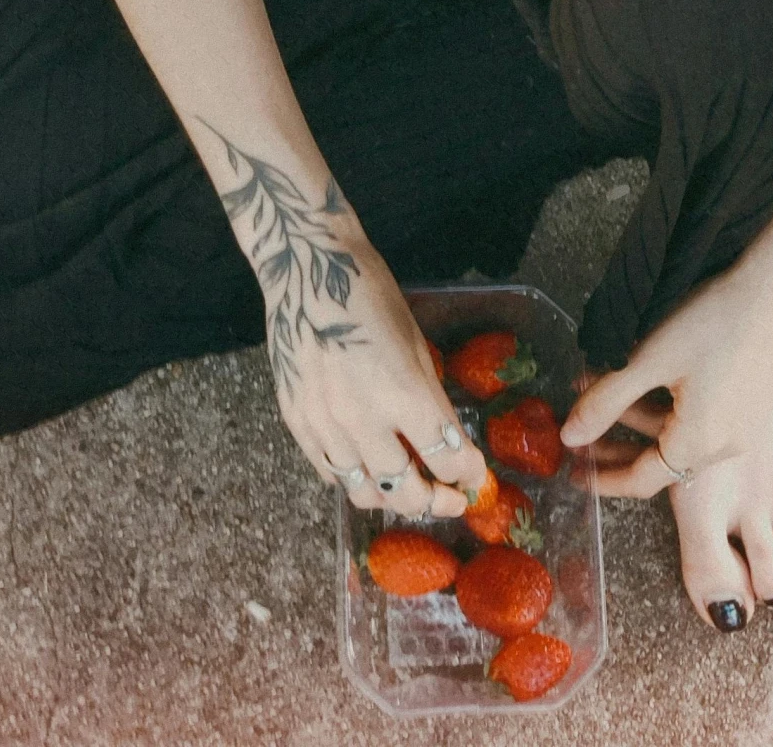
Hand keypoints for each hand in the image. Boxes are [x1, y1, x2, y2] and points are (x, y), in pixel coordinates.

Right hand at [258, 217, 488, 519]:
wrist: (307, 269)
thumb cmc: (371, 294)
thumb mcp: (415, 341)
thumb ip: (428, 395)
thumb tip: (445, 439)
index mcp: (405, 393)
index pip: (447, 458)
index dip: (468, 474)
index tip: (475, 477)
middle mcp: (365, 421)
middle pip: (407, 491)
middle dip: (437, 502)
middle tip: (451, 499)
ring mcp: (326, 426)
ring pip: (365, 494)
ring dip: (395, 499)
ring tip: (410, 493)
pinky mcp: (297, 423)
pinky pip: (330, 473)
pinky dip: (353, 480)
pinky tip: (367, 472)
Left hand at [560, 244, 772, 497]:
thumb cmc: (711, 320)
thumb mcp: (647, 360)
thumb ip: (605, 402)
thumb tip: (569, 438)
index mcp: (699, 444)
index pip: (642, 479)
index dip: (604, 478)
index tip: (574, 472)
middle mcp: (727, 445)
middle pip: (660, 457)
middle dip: (616, 443)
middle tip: (579, 433)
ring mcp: (744, 423)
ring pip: (679, 431)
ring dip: (637, 413)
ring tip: (599, 382)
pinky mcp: (752, 400)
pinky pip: (703, 416)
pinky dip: (667, 404)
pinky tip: (647, 375)